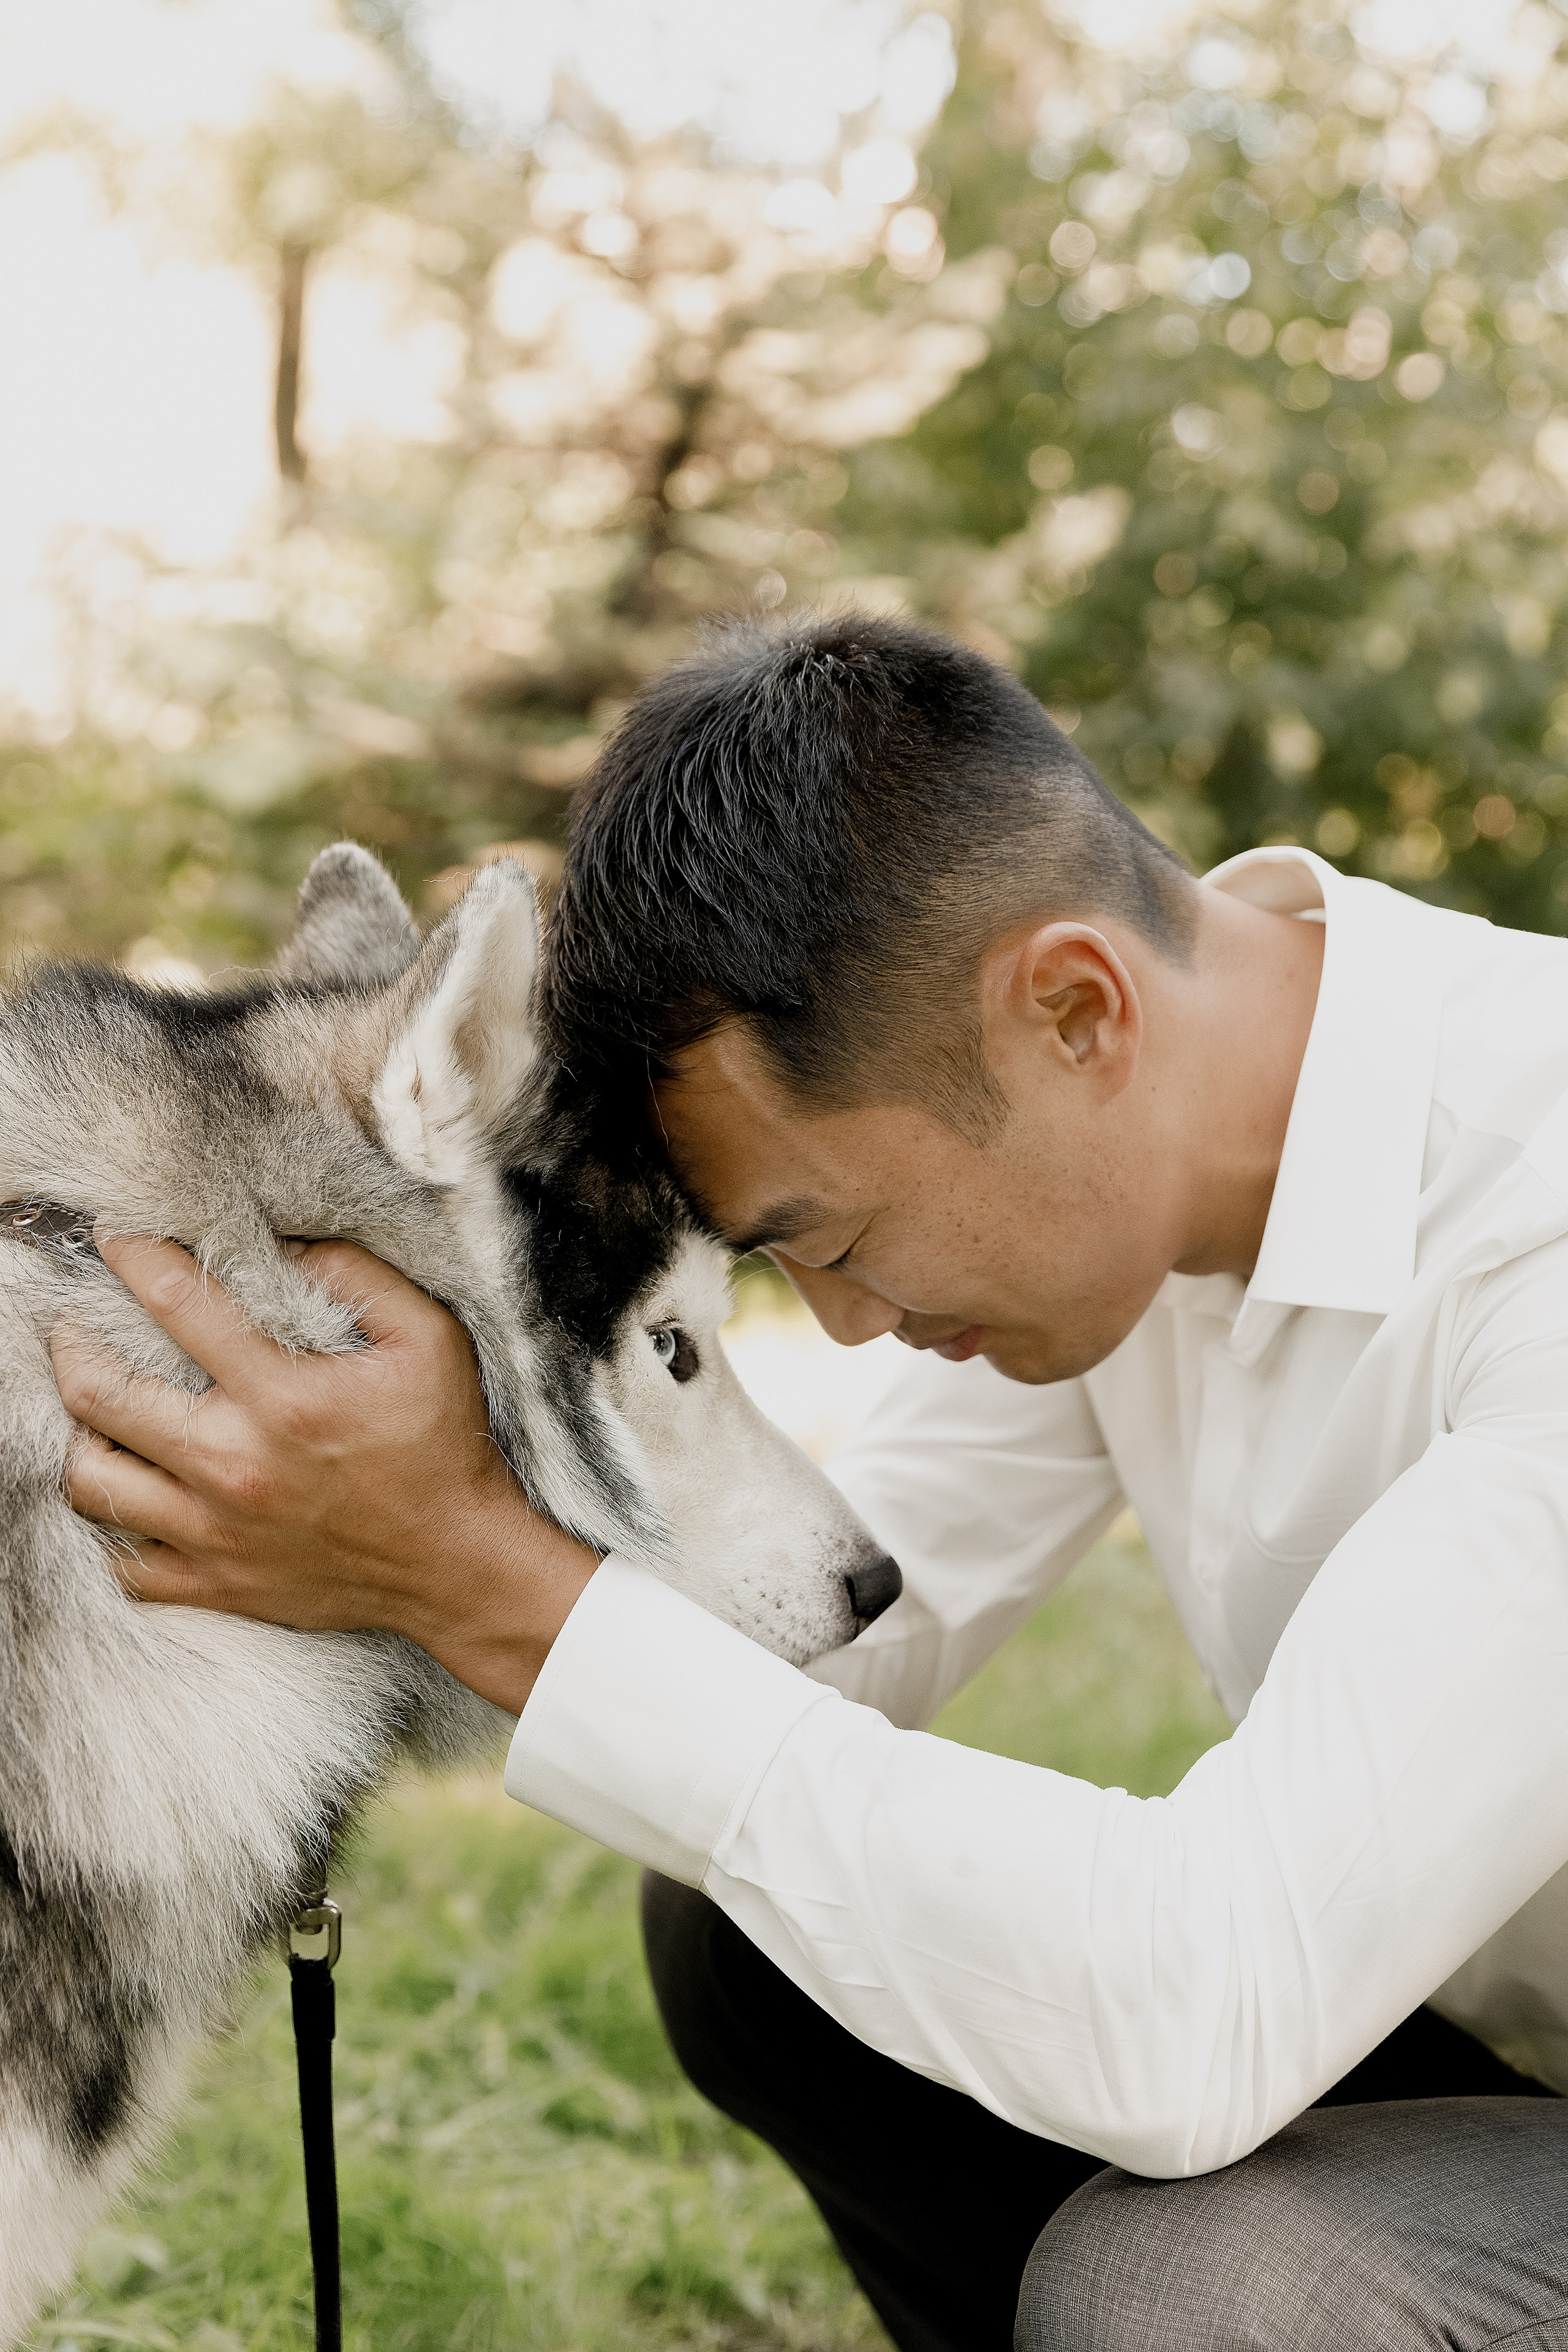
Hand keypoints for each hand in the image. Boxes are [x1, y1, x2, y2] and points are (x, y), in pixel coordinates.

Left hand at [53, 1233, 598, 1713]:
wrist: (457, 1563)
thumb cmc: (443, 1445)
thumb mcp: (430, 1337)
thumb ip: (359, 1276)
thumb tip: (286, 1245)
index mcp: (284, 1397)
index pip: (179, 1304)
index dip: (134, 1255)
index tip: (113, 1234)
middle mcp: (235, 1465)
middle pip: (100, 1396)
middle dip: (72, 1344)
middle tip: (72, 1325)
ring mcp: (217, 1532)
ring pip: (91, 1484)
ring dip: (78, 1438)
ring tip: (92, 1412)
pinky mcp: (217, 1583)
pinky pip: (123, 1564)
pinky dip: (111, 1528)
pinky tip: (130, 1494)